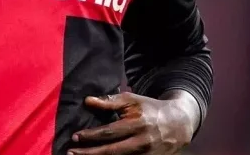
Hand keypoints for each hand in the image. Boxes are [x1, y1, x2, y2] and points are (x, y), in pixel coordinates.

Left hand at [69, 91, 198, 154]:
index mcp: (137, 124)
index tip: (75, 137)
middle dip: (90, 154)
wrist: (179, 124)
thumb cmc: (150, 109)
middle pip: (111, 151)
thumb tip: (87, 101)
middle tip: (70, 153)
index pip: (109, 132)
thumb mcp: (132, 100)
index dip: (91, 136)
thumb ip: (110, 101)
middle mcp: (142, 142)